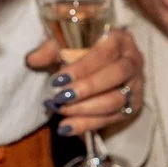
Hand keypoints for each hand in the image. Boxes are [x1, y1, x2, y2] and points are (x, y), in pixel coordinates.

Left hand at [28, 27, 144, 133]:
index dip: (83, 67)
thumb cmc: (84, 49)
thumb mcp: (67, 42)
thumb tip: (32, 60)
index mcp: (120, 39)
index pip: (105, 52)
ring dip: (85, 109)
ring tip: (61, 111)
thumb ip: (51, 49)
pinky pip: (112, 119)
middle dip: (87, 89)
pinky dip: (88, 124)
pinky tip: (67, 128)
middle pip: (116, 75)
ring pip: (115, 100)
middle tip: (60, 98)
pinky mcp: (132, 106)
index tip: (59, 79)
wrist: (102, 63)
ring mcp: (136, 85)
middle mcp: (133, 61)